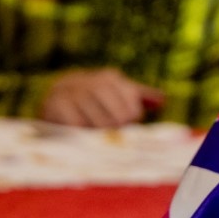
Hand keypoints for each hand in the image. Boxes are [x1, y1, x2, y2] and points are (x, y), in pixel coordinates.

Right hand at [40, 68, 163, 127]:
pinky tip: (82, 137)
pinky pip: (75, 125)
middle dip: (118, 129)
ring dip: (100, 134)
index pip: (131, 105)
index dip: (132, 119)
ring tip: (101, 139)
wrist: (56, 94)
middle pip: (117, 116)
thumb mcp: (117, 92)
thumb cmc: (94, 97)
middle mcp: (92, 82)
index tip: (128, 124)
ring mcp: (73, 92)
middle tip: (115, 136)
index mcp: (111, 78)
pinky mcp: (56, 105)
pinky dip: (81, 134)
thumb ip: (138, 96)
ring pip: (97, 122)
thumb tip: (163, 100)